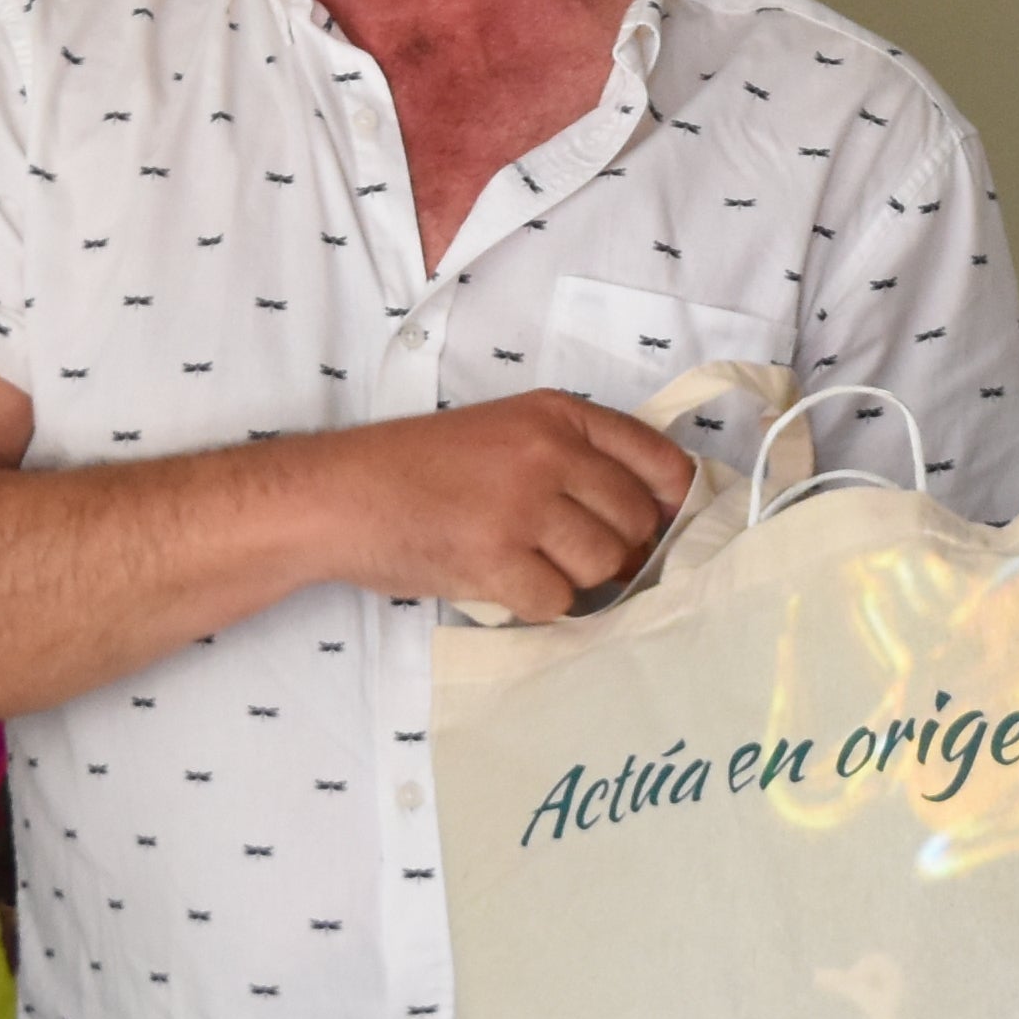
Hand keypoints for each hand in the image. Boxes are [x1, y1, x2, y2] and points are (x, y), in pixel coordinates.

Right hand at [306, 395, 695, 622]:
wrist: (341, 495)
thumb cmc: (418, 468)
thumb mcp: (504, 430)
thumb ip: (573, 456)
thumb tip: (652, 514)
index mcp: (554, 414)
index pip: (655, 458)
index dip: (676, 501)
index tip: (673, 525)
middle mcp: (547, 452)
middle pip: (635, 521)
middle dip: (620, 550)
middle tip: (579, 557)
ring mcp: (523, 507)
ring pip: (603, 565)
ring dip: (577, 579)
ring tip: (533, 566)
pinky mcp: (496, 560)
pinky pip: (558, 602)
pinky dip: (537, 604)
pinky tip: (504, 583)